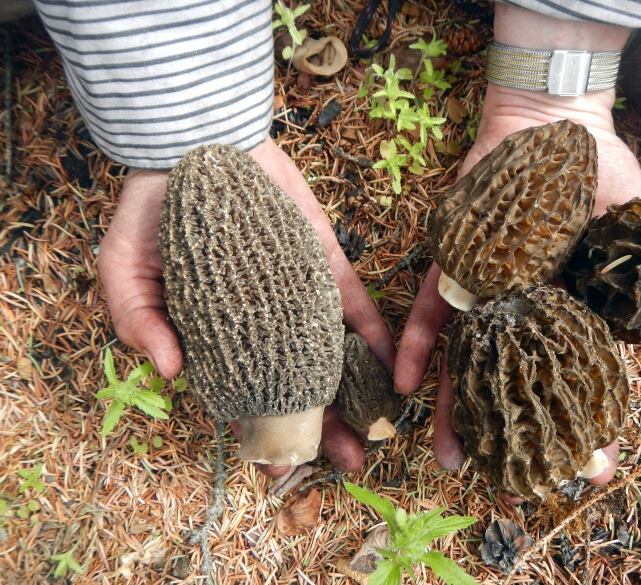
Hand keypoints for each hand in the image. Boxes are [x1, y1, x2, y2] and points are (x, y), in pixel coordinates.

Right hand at [98, 139, 395, 474]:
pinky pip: (352, 303)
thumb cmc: (152, 209)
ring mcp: (297, 294)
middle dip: (321, 425)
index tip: (277, 468)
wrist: (199, 140)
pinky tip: (392, 369)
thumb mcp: (123, 267)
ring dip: (356, 393)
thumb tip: (171, 372)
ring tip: (377, 432)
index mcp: (218, 334)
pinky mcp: (324, 261)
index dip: (261, 431)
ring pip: (331, 353)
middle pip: (297, 383)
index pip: (244, 394)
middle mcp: (264, 322)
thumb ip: (137, 319)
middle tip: (345, 461)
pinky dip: (373, 335)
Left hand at [395, 84, 640, 486]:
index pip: (573, 376)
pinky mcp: (454, 264)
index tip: (592, 466)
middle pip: (513, 379)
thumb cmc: (600, 175)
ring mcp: (485, 290)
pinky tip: (408, 383)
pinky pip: (432, 308)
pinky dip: (419, 343)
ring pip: (467, 356)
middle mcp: (521, 309)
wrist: (552, 125)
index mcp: (566, 308)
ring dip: (455, 405)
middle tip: (512, 480)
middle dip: (513, 429)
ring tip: (451, 455)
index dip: (583, 421)